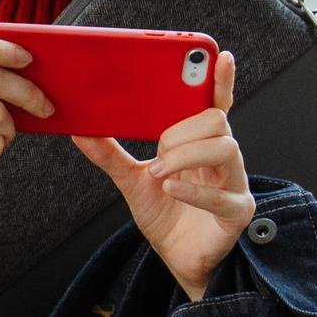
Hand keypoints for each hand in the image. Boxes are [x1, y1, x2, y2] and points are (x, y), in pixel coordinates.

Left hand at [74, 51, 251, 301]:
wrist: (176, 260)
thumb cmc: (166, 215)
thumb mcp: (131, 180)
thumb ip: (109, 154)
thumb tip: (80, 130)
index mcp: (202, 144)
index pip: (215, 106)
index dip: (220, 81)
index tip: (219, 57)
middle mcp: (223, 159)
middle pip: (216, 122)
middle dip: (181, 131)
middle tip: (157, 152)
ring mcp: (235, 185)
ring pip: (226, 147)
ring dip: (185, 154)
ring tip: (159, 171)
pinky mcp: (236, 213)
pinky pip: (223, 194)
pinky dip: (193, 188)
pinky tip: (169, 186)